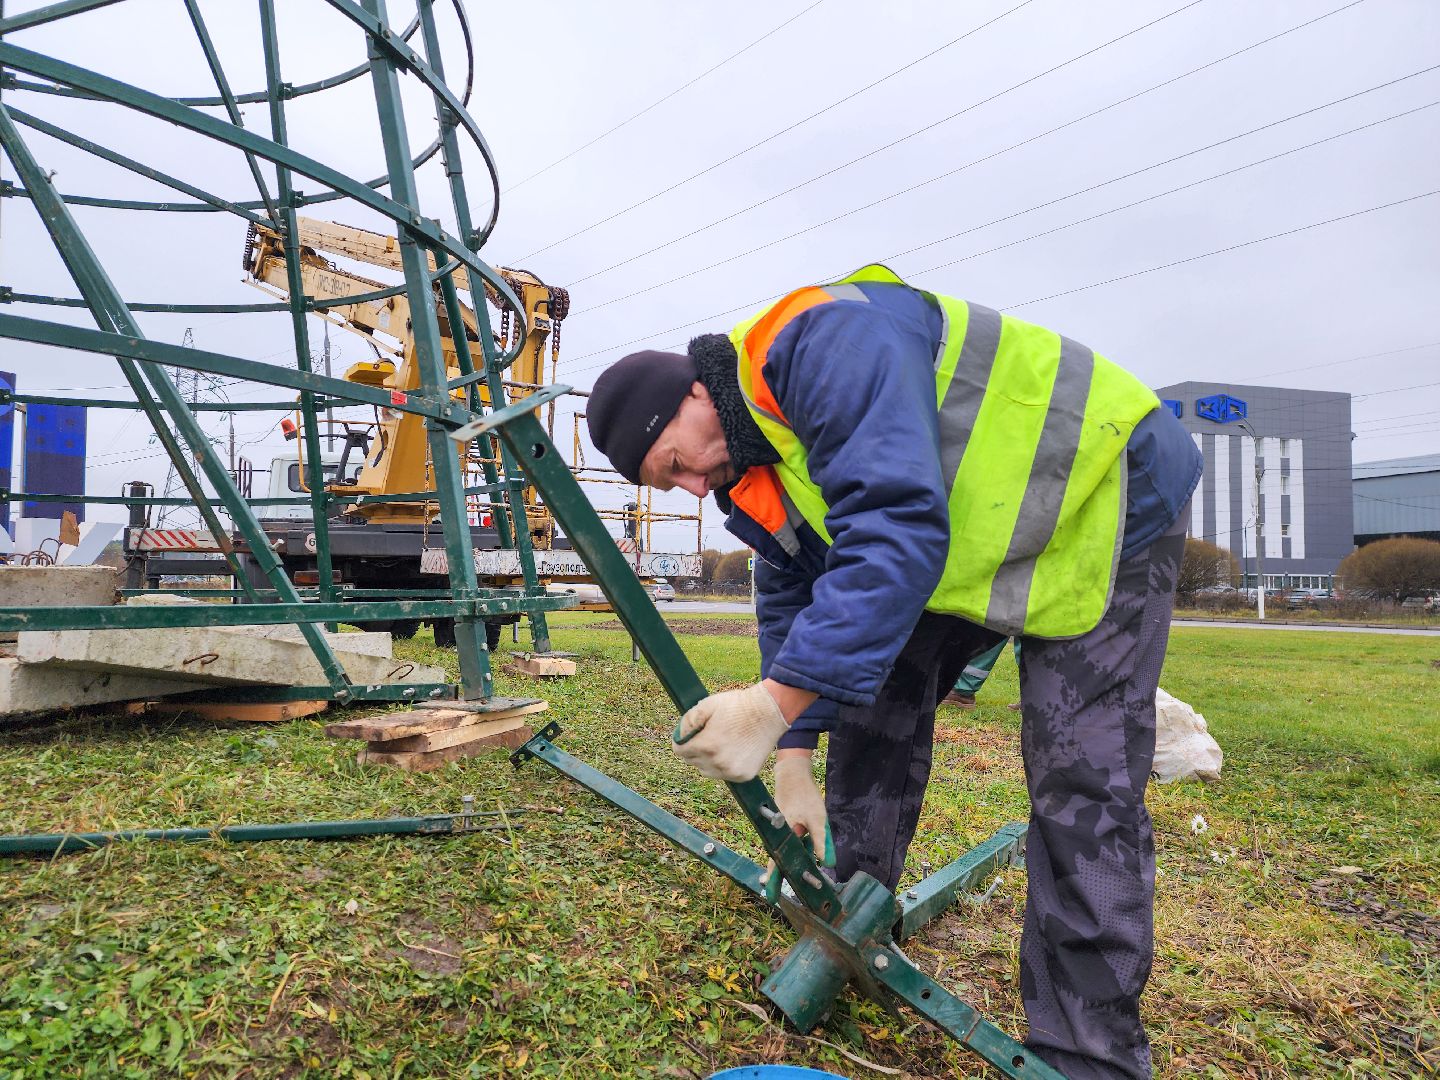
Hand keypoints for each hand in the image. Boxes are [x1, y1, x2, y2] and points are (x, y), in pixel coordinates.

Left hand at [672, 683, 788, 781]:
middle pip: (692, 761)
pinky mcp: (743, 776)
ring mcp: (731, 772)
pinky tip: (732, 750)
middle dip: (695, 749)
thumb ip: (687, 721)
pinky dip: (723, 765)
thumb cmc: (737, 706)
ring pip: (706, 771)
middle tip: (708, 735)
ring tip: (721, 743)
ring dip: (708, 760)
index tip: (690, 735)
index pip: (679, 751)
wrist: (769, 712)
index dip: (682, 741)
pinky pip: (723, 775)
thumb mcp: (708, 704)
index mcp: (706, 745)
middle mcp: (717, 762)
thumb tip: (679, 736)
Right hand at [760, 751, 834, 902]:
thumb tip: (827, 863)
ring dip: (796, 866)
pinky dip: (800, 854)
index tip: (772, 899)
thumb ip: (821, 841)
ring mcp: (781, 833)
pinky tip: (810, 859)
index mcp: (781, 838)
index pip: (775, 867)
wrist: (793, 773)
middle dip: (789, 879)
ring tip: (811, 880)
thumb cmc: (803, 794)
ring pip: (788, 855)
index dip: (775, 883)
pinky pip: (791, 847)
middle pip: (782, 863)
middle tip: (801, 894)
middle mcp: (777, 838)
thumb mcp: (817, 818)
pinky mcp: (786, 829)